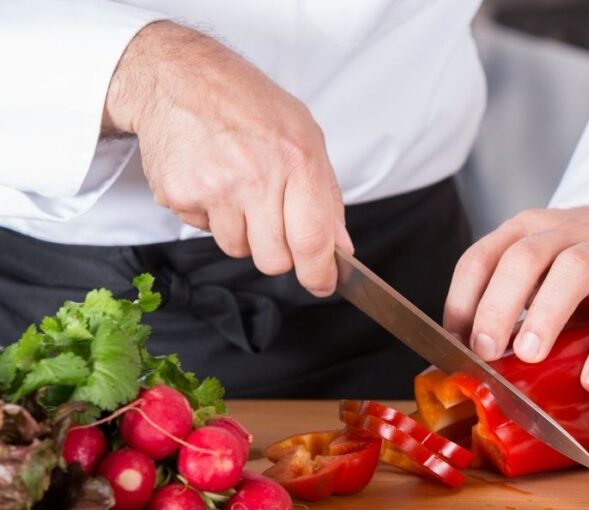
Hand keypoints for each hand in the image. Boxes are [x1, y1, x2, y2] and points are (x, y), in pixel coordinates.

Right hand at [102, 22, 352, 295]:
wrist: (180, 78)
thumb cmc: (249, 104)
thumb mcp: (306, 137)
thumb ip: (326, 196)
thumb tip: (340, 247)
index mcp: (297, 161)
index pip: (313, 240)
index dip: (320, 274)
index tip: (323, 283)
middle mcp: (256, 178)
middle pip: (274, 260)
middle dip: (280, 254)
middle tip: (275, 224)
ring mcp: (214, 189)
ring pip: (237, 249)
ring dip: (243, 232)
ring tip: (240, 190)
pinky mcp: (179, 195)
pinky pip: (203, 230)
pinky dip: (210, 215)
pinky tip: (212, 180)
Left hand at [444, 206, 588, 392]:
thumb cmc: (581, 260)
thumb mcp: (538, 265)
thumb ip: (508, 297)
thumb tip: (471, 354)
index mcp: (526, 230)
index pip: (481, 257)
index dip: (463, 300)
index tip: (457, 341)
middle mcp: (564, 233)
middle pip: (524, 258)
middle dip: (498, 306)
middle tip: (486, 350)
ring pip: (574, 270)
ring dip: (547, 314)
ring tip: (530, 355)